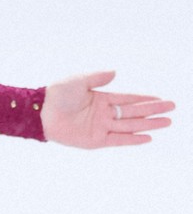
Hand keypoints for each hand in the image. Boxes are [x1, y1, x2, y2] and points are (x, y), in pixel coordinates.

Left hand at [41, 70, 173, 147]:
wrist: (41, 113)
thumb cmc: (56, 95)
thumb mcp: (78, 81)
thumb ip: (97, 78)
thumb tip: (115, 72)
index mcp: (101, 98)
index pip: (128, 99)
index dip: (145, 99)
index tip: (161, 99)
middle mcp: (103, 113)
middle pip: (133, 112)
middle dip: (153, 111)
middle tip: (172, 109)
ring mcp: (100, 127)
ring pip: (130, 126)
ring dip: (148, 124)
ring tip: (167, 122)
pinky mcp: (94, 140)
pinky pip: (117, 140)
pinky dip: (132, 139)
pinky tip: (147, 137)